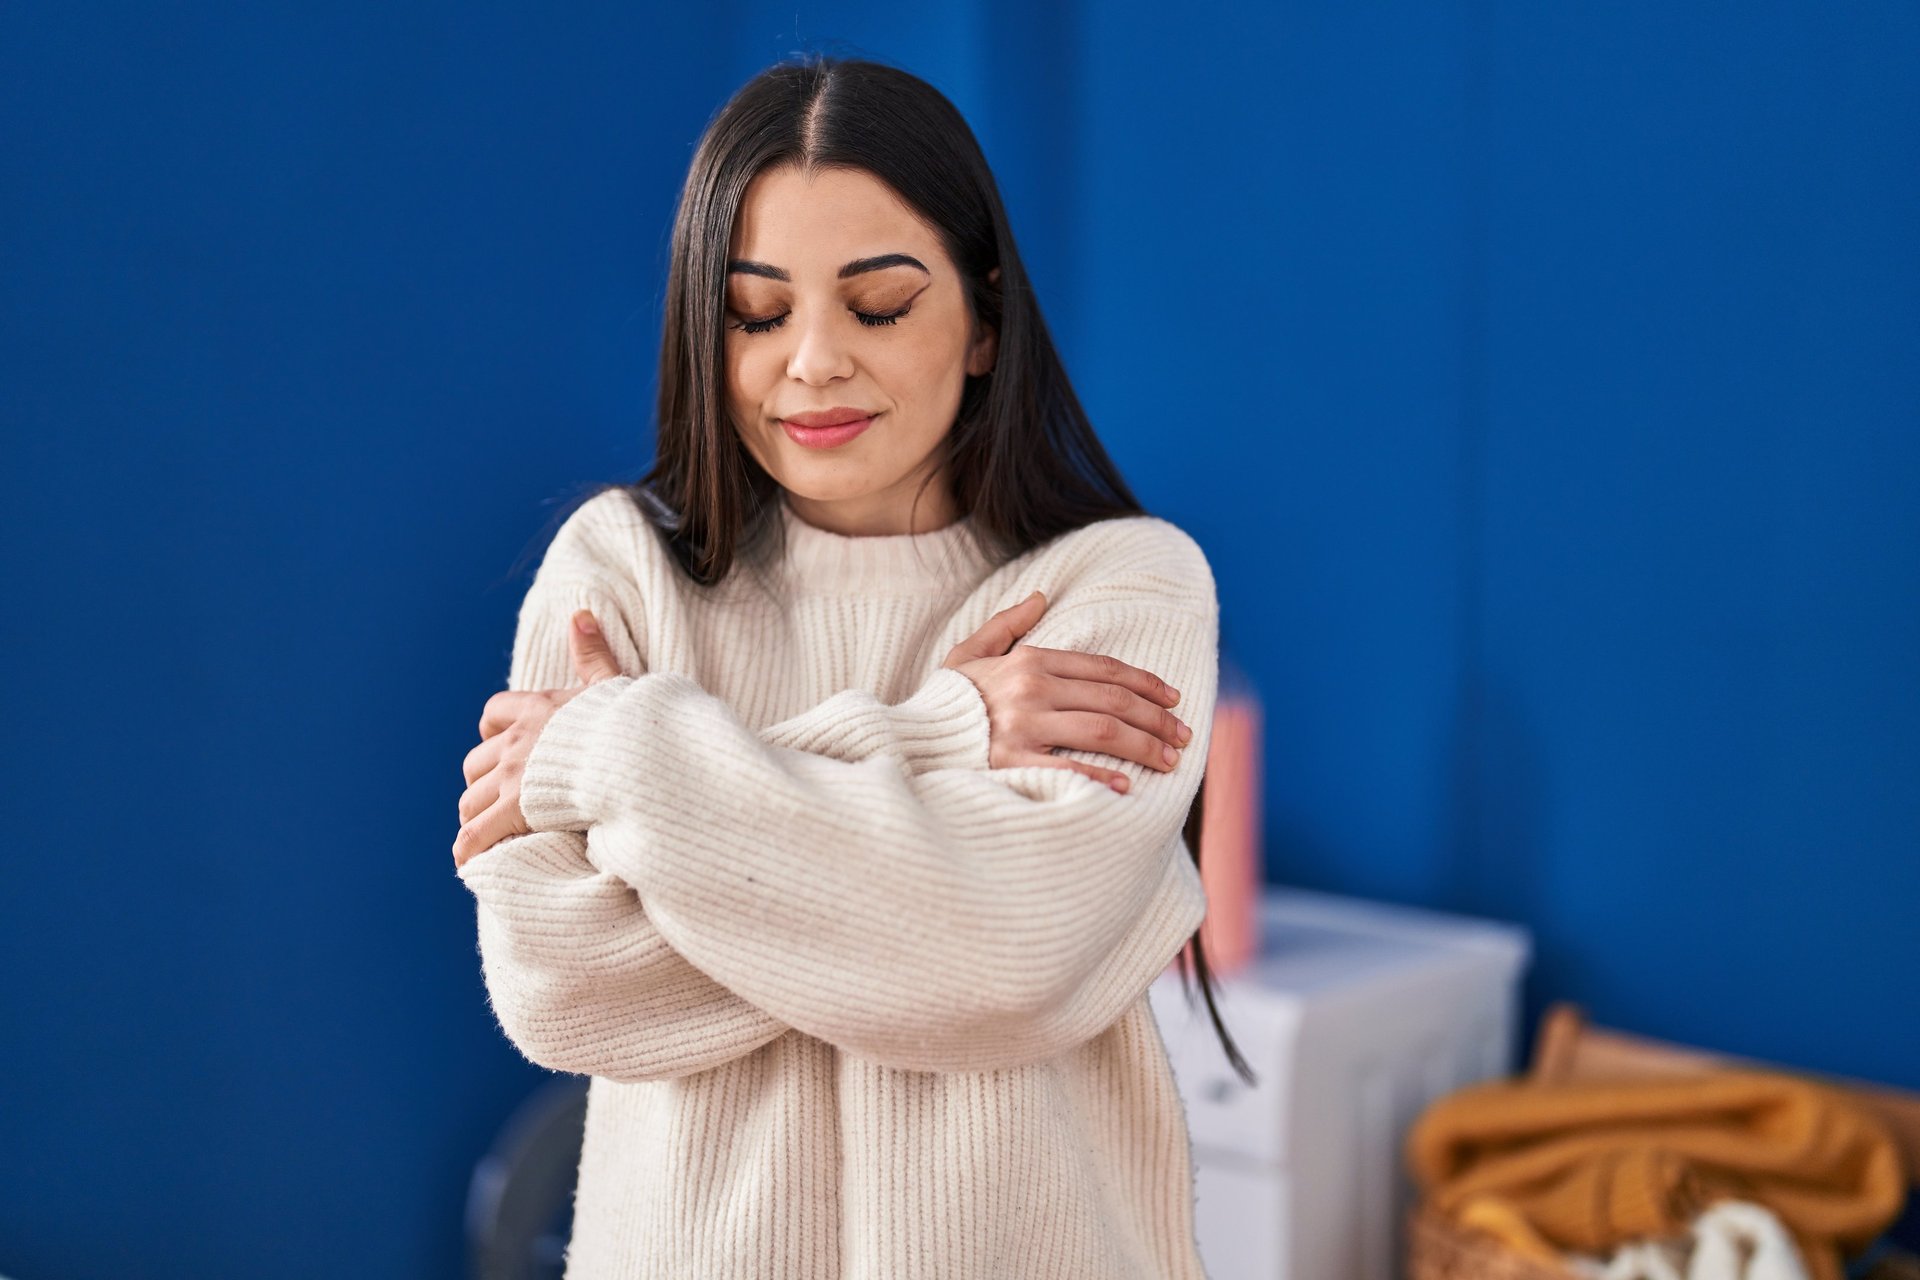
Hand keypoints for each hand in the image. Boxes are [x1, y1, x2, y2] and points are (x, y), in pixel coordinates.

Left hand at [452, 609, 623, 868]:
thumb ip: (593, 653)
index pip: (493, 714)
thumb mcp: (612, 685)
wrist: (636, 756)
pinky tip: (467, 862)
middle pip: (476, 763)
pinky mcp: (516, 809)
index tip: (505, 747)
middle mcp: (519, 741)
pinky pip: (477, 833)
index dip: (495, 733)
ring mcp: (515, 776)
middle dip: (483, 782)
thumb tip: (581, 615)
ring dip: (477, 817)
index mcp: (539, 709)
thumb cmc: (631, 725)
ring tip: (488, 833)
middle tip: (499, 800)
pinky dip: (469, 849)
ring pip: (471, 799)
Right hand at [943, 591, 1191, 793]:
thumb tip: (1042, 596)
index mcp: (1028, 661)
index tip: (1173, 699)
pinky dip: (1102, 777)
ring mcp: (1022, 726)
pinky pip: (1068, 769)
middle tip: (1184, 735)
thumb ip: (1008, 624)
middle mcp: (1031, 689)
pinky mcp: (1011, 762)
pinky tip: (1126, 786)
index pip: (1104, 669)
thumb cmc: (944, 701)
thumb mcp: (970, 653)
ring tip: (1169, 761)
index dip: (1145, 683)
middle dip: (1157, 718)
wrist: (907, 739)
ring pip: (1104, 731)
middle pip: (1113, 701)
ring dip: (1145, 745)